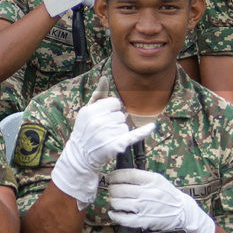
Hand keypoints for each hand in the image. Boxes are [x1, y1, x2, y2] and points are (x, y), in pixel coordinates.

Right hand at [50, 76, 156, 207]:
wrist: (81, 155)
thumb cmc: (85, 131)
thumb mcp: (87, 111)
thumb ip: (97, 94)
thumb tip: (105, 78)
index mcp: (91, 111)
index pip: (114, 103)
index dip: (111, 109)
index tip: (103, 118)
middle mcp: (99, 122)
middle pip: (121, 114)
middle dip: (115, 121)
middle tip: (103, 131)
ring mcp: (108, 134)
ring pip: (125, 125)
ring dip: (119, 131)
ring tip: (107, 138)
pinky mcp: (117, 145)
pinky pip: (134, 135)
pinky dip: (144, 131)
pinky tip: (152, 127)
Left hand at [106, 167, 216, 232]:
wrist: (182, 211)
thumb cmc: (167, 194)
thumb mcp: (158, 180)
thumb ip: (140, 177)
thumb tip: (118, 174)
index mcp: (152, 180)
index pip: (127, 174)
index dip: (114, 176)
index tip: (110, 178)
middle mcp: (149, 193)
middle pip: (119, 189)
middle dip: (112, 190)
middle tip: (113, 191)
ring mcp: (146, 207)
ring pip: (118, 202)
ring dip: (113, 202)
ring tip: (115, 201)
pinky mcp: (145, 221)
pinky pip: (124, 219)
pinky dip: (115, 216)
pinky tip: (113, 213)